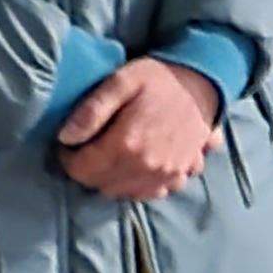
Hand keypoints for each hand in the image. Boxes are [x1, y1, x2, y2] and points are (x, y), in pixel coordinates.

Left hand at [57, 57, 223, 202]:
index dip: (69, 158)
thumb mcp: (122, 81)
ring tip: (113, 156)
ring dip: (112, 179)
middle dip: (89, 169)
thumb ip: (91, 110)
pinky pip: (151, 193)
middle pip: (100, 184)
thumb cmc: (161, 79)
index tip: (71, 144)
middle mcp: (147, 166)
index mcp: (127, 144)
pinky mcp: (181, 174)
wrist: (206, 80)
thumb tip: (65, 137)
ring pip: (124, 192)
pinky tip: (138, 166)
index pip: (81, 169)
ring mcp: (166, 174)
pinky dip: (139, 185)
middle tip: (91, 147)